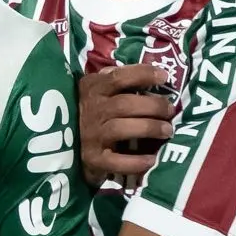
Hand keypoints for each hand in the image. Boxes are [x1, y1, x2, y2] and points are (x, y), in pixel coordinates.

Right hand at [79, 63, 175, 185]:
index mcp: (93, 88)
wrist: (64, 142)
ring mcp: (91, 135)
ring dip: (149, 128)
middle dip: (153, 106)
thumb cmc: (93, 110)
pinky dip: (135, 162)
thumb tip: (155, 73)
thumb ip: (119, 80)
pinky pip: (116, 161)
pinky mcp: (93, 159)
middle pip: (125, 104)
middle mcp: (91, 110)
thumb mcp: (100, 89)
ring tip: (167, 131)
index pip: (118, 77)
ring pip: (121, 128)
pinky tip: (151, 160)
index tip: (165, 77)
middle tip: (170, 110)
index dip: (143, 74)